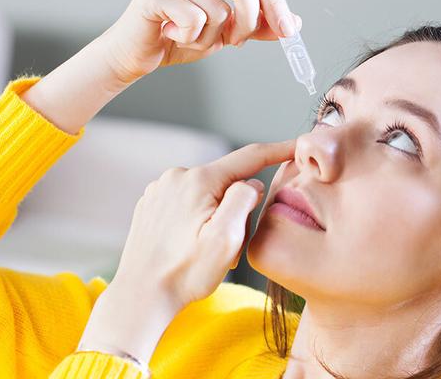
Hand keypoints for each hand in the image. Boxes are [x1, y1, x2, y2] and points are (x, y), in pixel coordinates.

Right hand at [101, 0, 302, 84]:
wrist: (135, 55)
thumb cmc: (177, 37)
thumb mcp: (224, 31)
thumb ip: (256, 24)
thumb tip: (292, 23)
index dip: (274, 3)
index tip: (287, 30)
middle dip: (248, 21)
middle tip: (235, 42)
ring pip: (219, 10)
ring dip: (210, 37)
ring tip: (189, 37)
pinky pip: (194, 20)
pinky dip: (190, 39)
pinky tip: (171, 34)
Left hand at [112, 140, 295, 310]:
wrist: (142, 295)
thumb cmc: (185, 274)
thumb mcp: (226, 240)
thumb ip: (244, 202)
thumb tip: (252, 182)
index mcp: (199, 180)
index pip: (249, 157)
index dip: (278, 150)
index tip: (299, 144)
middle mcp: (177, 176)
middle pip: (227, 181)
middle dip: (237, 208)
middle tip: (230, 248)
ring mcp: (160, 188)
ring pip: (207, 193)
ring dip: (215, 216)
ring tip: (205, 250)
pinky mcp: (151, 202)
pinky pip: (187, 201)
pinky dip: (196, 218)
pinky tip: (189, 244)